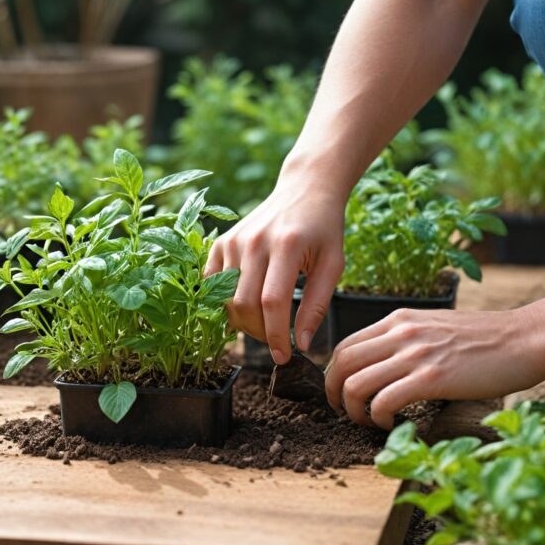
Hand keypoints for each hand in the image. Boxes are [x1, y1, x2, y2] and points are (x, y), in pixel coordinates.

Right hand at [204, 174, 345, 364]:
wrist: (305, 188)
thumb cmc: (324, 228)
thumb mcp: (333, 264)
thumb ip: (317, 305)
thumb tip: (302, 344)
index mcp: (286, 246)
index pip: (272, 302)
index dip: (276, 336)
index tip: (284, 356)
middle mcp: (254, 242)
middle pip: (243, 304)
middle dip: (259, 333)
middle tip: (277, 341)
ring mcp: (234, 240)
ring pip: (225, 298)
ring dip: (242, 322)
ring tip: (264, 324)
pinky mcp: (222, 242)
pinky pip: (212, 284)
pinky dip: (223, 303)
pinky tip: (244, 308)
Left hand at [325, 306, 544, 427]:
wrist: (525, 338)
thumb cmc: (485, 339)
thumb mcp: (435, 326)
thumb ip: (407, 338)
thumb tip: (384, 364)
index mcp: (399, 319)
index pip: (346, 344)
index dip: (334, 373)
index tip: (340, 392)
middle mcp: (401, 332)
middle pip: (342, 363)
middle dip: (333, 393)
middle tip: (344, 411)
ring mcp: (415, 354)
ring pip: (355, 384)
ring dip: (353, 410)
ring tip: (367, 421)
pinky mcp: (432, 378)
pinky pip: (384, 401)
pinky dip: (378, 418)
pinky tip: (391, 424)